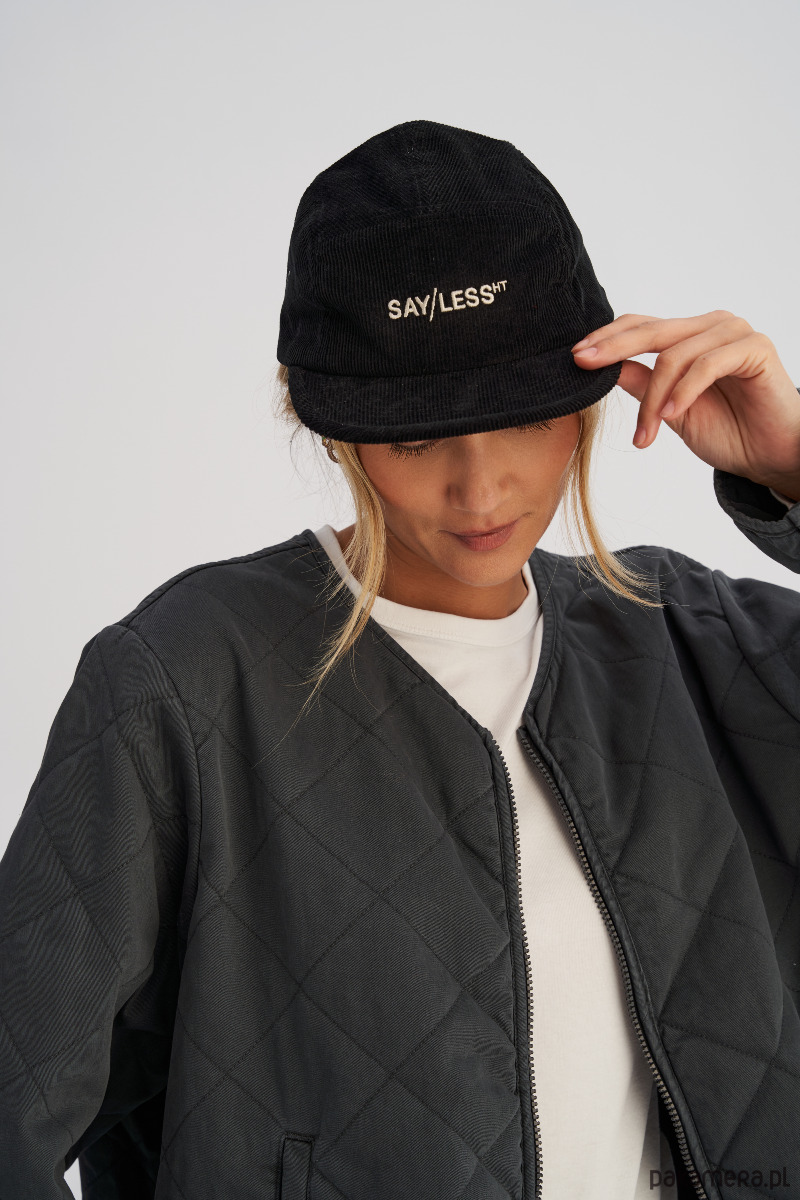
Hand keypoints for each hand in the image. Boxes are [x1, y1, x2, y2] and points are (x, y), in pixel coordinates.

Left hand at [571, 310, 799, 501]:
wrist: (771, 455)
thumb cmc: (727, 431)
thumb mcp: (668, 411)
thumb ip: (641, 385)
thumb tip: (604, 369)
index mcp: (689, 336)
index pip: (640, 326)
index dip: (606, 339)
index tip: (574, 357)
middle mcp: (710, 326)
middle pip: (651, 331)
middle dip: (613, 350)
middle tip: (583, 366)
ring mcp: (734, 332)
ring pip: (674, 356)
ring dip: (654, 400)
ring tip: (645, 433)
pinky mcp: (754, 347)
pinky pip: (706, 365)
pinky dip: (683, 393)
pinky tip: (670, 416)